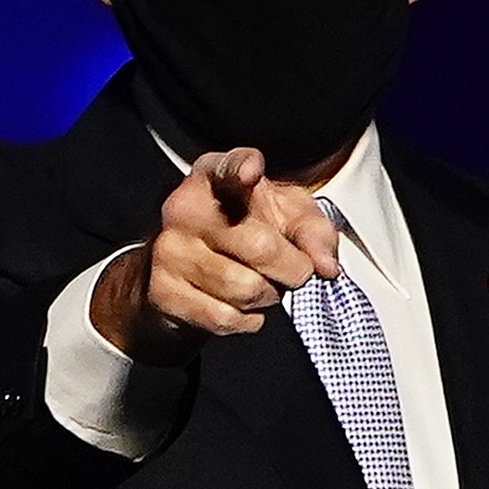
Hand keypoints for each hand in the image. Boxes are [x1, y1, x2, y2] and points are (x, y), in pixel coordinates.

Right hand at [91, 147, 340, 365]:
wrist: (186, 271)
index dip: (240, 168)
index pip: (226, 168)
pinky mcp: (162, 291)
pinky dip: (246, 320)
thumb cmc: (244, 233)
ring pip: (245, 288)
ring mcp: (168, 251)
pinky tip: (239, 305)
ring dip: (268, 297)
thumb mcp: (286, 218)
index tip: (251, 171)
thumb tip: (325, 266)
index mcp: (213, 179)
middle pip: (258, 247)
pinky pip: (224, 317)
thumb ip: (314, 231)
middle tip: (294, 271)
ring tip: (260, 285)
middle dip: (292, 269)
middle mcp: (183, 209)